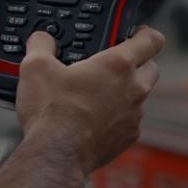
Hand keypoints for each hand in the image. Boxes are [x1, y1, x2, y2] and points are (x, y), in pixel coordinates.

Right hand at [15, 26, 164, 174]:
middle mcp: (133, 89)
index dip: (145, 33)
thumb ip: (42, 44)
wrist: (56, 155)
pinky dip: (118, 117)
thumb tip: (42, 39)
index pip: (151, 40)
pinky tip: (94, 118)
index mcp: (118, 64)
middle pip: (151, 67)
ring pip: (141, 96)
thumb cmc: (52, 111)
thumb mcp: (36, 66)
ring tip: (97, 93)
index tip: (135, 33)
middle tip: (114, 63)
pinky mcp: (128, 137)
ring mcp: (134, 115)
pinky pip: (130, 120)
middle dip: (138, 62)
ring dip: (126, 92)